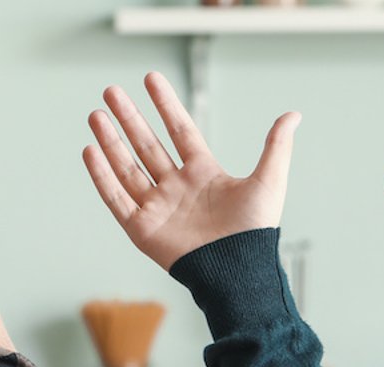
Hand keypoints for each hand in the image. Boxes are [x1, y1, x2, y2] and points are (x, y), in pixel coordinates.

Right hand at [84, 71, 301, 270]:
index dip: (165, 104)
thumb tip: (294, 114)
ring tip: (95, 115)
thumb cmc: (255, 231)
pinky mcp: (142, 229)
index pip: (179, 130)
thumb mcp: (269, 181)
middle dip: (128, 118)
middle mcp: (176, 188)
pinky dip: (102, 176)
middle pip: (146, 145)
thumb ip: (276, 146)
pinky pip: (116, 198)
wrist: (240, 271)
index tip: (151, 78)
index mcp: (203, 174)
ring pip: (127, 167)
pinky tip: (90, 150)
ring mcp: (157, 207)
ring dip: (110, 142)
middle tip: (110, 91)